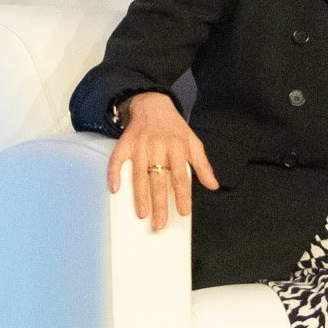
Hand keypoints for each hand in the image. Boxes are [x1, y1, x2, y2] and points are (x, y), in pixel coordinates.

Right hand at [106, 93, 218, 230]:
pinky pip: (117, 160)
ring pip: (139, 174)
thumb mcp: (194, 143)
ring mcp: (140, 145)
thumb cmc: (175, 128)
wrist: (153, 104)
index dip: (182, 195)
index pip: (181, 177)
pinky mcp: (125, 143)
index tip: (183, 212)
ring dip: (140, 196)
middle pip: (159, 180)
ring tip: (142, 214)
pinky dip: (114, 173)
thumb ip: (203, 166)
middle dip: (160, 203)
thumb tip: (214, 186)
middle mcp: (159, 147)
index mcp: (178, 148)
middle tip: (159, 223)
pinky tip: (114, 189)